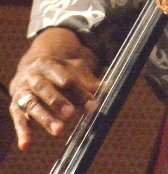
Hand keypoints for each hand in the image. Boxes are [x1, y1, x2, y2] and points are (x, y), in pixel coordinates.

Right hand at [9, 28, 99, 149]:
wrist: (30, 72)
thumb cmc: (57, 73)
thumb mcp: (72, 72)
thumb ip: (89, 82)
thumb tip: (111, 86)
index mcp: (48, 64)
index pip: (65, 77)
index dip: (78, 91)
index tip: (91, 104)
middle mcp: (33, 76)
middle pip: (45, 88)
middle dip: (58, 101)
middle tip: (71, 114)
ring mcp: (23, 92)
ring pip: (32, 104)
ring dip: (44, 118)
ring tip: (59, 130)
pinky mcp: (15, 107)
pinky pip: (18, 120)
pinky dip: (23, 132)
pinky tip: (26, 144)